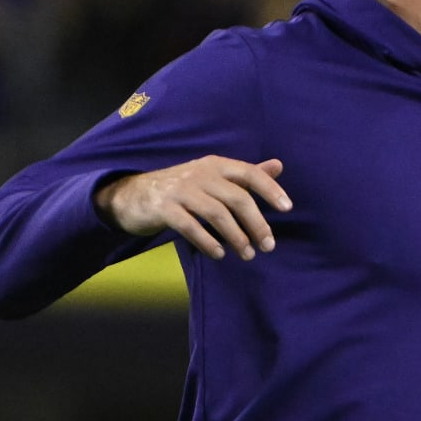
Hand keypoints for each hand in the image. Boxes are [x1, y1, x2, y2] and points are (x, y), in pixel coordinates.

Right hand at [94, 156, 291, 260]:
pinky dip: (209, 242)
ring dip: (236, 237)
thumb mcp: (213, 177)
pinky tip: (220, 254)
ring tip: (247, 254)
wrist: (133, 195)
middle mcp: (200, 173)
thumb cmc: (183, 189)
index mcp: (215, 165)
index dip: (270, 190)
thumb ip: (245, 175)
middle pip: (237, 198)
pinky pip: (191, 227)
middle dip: (257, 224)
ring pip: (217, 214)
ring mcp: (181, 190)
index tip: (287, 208)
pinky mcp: (164, 208)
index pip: (249, 173)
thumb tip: (278, 166)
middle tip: (269, 246)